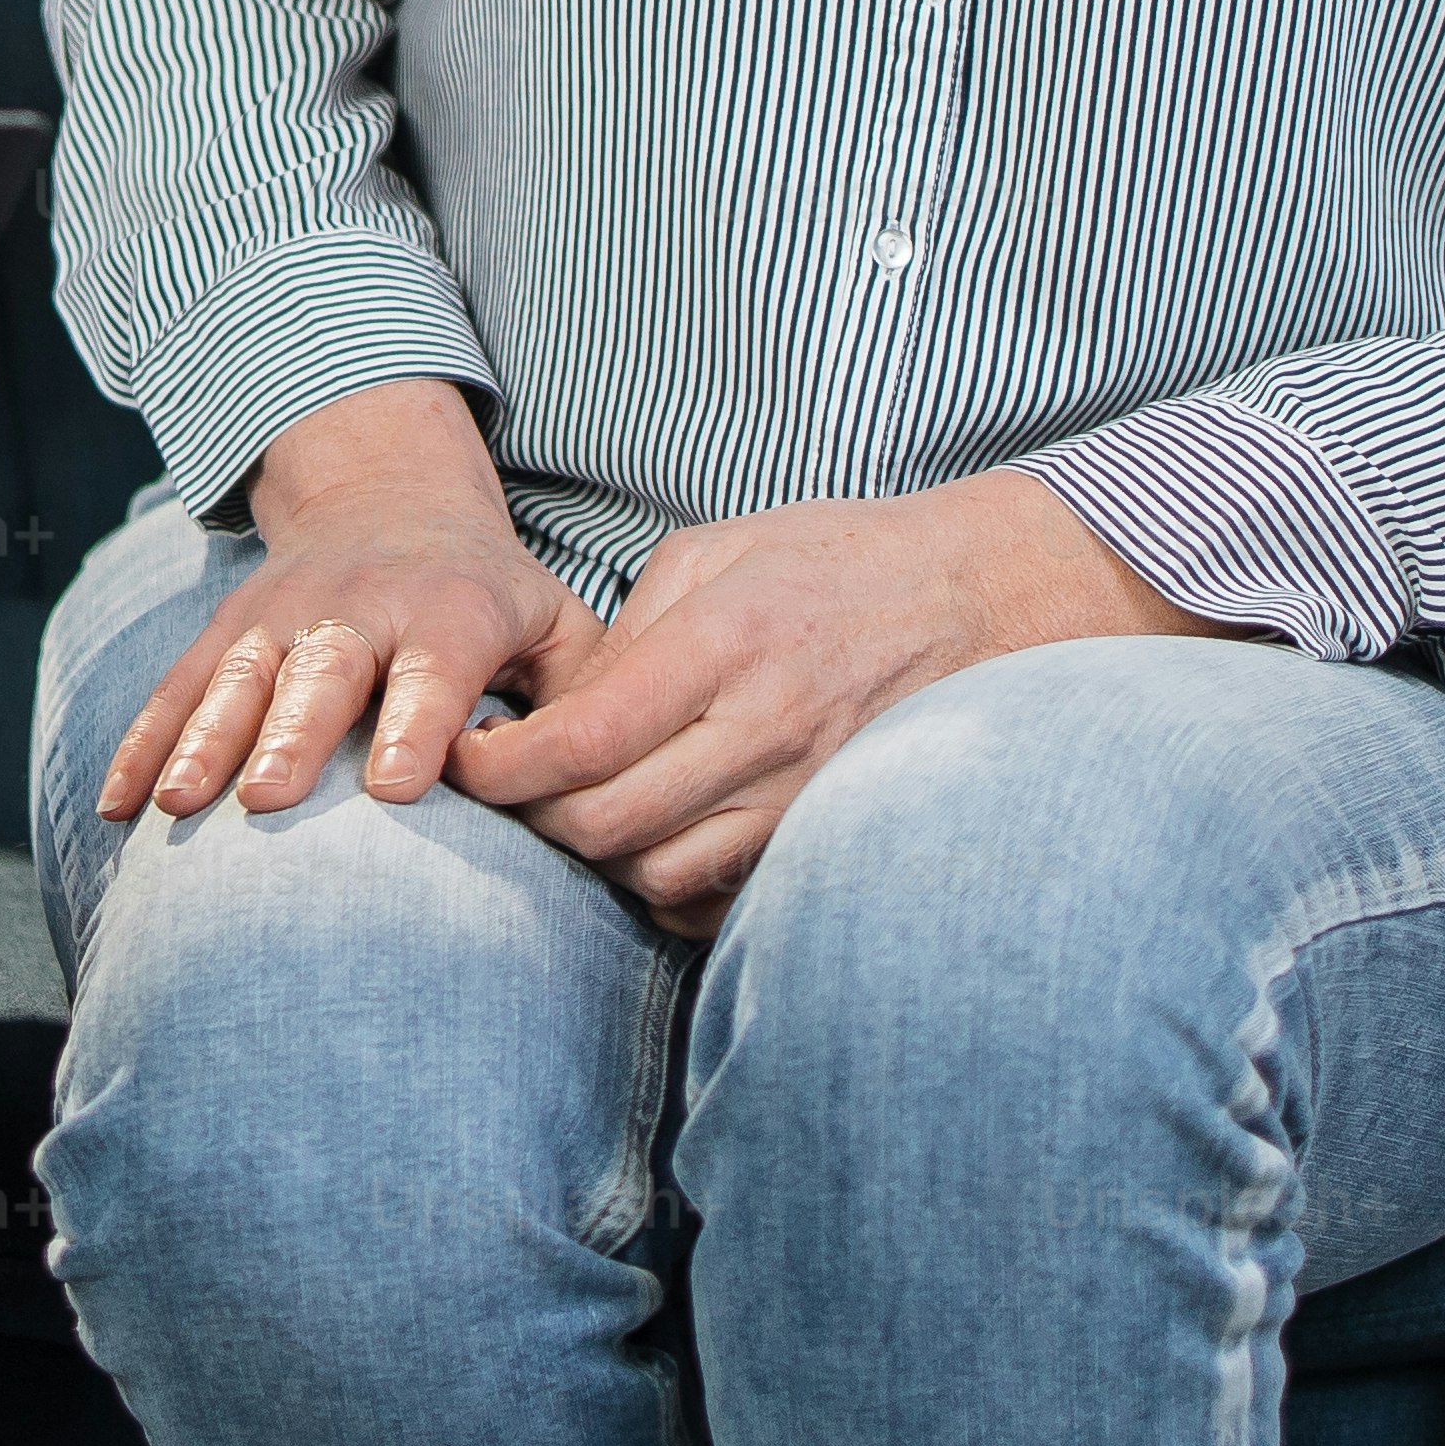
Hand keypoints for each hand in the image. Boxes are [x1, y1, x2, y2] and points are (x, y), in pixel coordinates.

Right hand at [100, 376, 594, 824]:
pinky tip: (118, 807)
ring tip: (178, 803)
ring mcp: (282, 617)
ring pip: (238, 678)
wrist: (388, 496)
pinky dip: (143, 744)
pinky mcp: (228, 631)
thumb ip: (581, 704)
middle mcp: (359, 609)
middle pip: (320, 674)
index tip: (393, 785)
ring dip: (203, 739)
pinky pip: (178, 686)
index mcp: (451, 613)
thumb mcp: (560, 625)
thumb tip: (582, 790)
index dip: (416, 724)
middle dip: (291, 735)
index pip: (435, 670)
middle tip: (266, 799)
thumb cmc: (492, 598)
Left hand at [455, 469, 1216, 934]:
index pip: (583, 741)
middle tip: (513, 796)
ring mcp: (802, 792)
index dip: (504, 771)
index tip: (466, 764)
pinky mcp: (825, 832)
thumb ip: (632, 629)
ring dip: (602, 860)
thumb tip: (559, 707)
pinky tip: (655, 843)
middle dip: (536, 823)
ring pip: (661, 875)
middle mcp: (763, 729)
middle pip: (608, 825)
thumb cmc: (835, 561)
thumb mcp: (717, 549)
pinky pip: (723, 896)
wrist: (978, 596)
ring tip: (582, 815)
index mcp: (722, 644)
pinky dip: (671, 888)